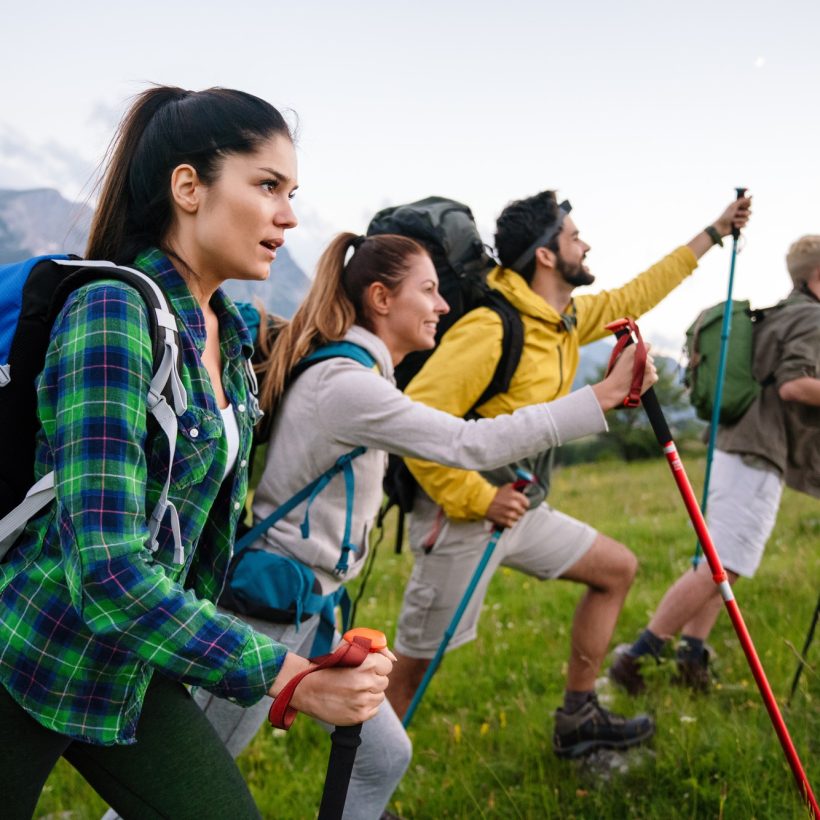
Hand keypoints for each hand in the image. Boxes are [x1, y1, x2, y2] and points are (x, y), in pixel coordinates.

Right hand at [269, 646, 395, 725]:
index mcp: (366, 663)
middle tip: (357, 678)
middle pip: (384, 681)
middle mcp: (366, 682)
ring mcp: (362, 701)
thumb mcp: (349, 649)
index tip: (368, 667)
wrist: (306, 688)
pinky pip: (374, 709)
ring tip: (353, 690)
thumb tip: (394, 659)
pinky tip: (352, 700)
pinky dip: (366, 705)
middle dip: (374, 679)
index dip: (378, 665)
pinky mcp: (358, 716)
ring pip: (380, 696)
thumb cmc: (330, 666)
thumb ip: (375, 650)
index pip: (387, 665)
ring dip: (370, 692)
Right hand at [485, 482, 528, 528]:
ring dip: (513, 517)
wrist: (483, 502)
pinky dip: (508, 523)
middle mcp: (514, 505)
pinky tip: (504, 518)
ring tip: (507, 513)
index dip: (523, 504)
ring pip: (517, 519)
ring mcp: (510, 514)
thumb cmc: (495, 495)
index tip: (521, 505)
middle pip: (523, 512)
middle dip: (518, 511)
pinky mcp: (505, 521)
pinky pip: (511, 525)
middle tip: (512, 509)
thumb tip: (524, 489)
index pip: (527, 503)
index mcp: (515, 496)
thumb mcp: (507, 487)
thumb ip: (517, 488)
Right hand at [592, 343, 657, 410]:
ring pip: (652, 368)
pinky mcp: (653, 377)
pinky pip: (654, 376)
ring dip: (646, 372)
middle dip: (644, 364)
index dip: (644, 351)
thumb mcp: (618, 358)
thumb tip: (639, 351)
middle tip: (634, 371)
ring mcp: (649, 367)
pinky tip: (639, 383)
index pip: (647, 345)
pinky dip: (649, 380)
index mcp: (633, 349)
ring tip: (635, 379)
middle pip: (650, 359)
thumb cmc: (614, 375)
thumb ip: (630, 353)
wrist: (614, 389)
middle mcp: (643, 356)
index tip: (641, 356)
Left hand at [712, 195, 751, 237]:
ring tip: (733, 220)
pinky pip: (745, 225)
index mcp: (738, 206)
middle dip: (743, 213)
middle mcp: (740, 212)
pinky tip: (734, 225)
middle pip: (750, 212)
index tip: (745, 205)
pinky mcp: (740, 226)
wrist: (721, 227)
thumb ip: (741, 201)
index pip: (748, 203)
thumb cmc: (725, 216)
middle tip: (736, 214)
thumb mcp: (733, 207)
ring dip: (739, 220)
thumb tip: (749, 197)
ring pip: (747, 219)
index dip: (748, 204)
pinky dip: (739, 225)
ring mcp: (741, 219)